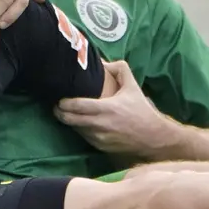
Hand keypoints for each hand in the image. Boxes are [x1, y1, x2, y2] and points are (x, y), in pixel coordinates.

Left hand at [54, 60, 177, 159]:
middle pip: (70, 120)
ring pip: (75, 129)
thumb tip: (103, 61)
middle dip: (59, 112)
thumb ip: (119, 69)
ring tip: (66, 113)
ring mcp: (98, 138)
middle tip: (56, 105)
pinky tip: (80, 123)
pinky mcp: (100, 147)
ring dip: (69, 121)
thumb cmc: (141, 111)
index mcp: (106, 108)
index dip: (63, 103)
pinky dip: (80, 129)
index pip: (77, 106)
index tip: (59, 98)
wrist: (152, 137)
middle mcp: (100, 125)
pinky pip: (84, 137)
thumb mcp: (133, 86)